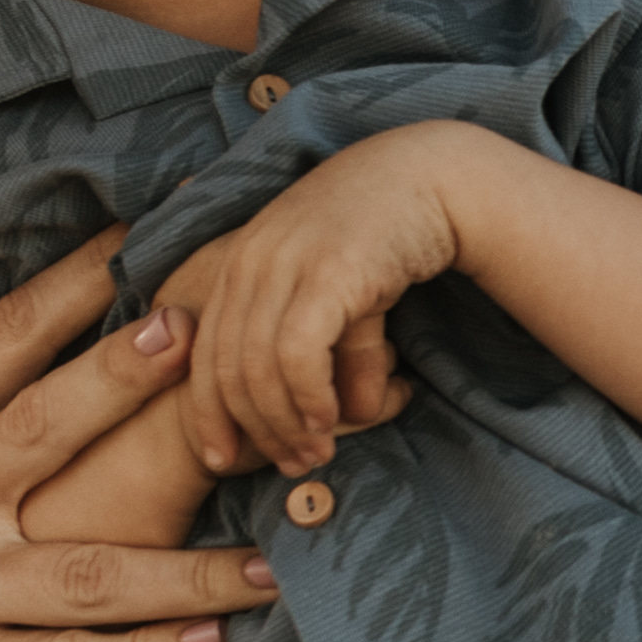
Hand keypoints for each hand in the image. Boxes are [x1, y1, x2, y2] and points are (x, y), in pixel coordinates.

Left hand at [149, 128, 475, 474]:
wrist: (437, 176)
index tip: (223, 460)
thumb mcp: (350, 296)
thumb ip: (342, 352)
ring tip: (315, 453)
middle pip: (225, 366)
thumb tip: (357, 412)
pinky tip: (330, 419)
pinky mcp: (324, 270)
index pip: (204, 351)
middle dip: (253, 428)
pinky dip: (307, 396)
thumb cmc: (393, 232)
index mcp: (241, 261)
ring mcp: (283, 261)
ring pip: (257, 366)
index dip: (209, 412)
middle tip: (289, 466)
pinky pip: (297, 352)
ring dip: (284, 421)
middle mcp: (250, 259)